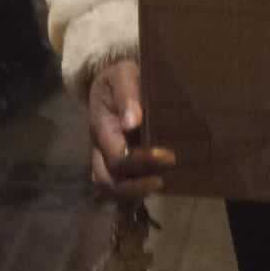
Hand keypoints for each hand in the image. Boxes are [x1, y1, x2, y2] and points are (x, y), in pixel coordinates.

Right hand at [87, 59, 175, 200]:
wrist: (112, 81)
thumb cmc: (119, 77)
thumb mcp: (122, 75)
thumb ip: (126, 95)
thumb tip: (132, 122)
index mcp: (101, 129)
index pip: (117, 157)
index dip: (141, 162)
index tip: (169, 157)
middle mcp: (100, 150)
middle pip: (107, 182)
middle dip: (134, 188)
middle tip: (162, 181)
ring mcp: (106, 159)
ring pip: (111, 189)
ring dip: (134, 194)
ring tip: (161, 186)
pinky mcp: (117, 164)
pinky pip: (120, 186)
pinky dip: (134, 195)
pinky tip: (156, 191)